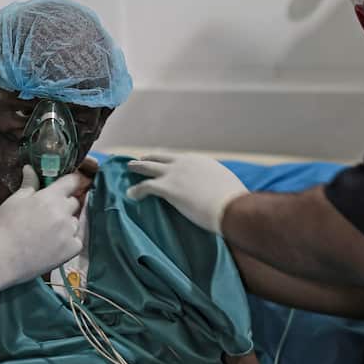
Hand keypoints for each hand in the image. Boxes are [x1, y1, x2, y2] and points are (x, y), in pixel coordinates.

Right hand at [0, 165, 83, 297]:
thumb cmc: (2, 228)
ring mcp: (68, 233)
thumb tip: (30, 169)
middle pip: (74, 202)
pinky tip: (52, 245)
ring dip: (66, 224)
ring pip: (74, 222)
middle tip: (46, 214)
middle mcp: (63, 214)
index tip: (67, 185)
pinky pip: (76, 240)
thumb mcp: (14, 201)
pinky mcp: (70, 251)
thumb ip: (29, 184)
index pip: (72, 182)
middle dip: (63, 205)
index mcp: (50, 198)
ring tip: (46, 233)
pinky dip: (68, 241)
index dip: (70, 182)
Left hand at [126, 153, 247, 233]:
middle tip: (142, 159)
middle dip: (150, 157)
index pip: (180, 158)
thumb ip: (218, 184)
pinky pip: (145, 186)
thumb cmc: (234, 201)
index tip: (165, 163)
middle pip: (161, 156)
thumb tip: (223, 191)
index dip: (170, 160)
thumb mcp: (227, 185)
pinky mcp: (167, 188)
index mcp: (201, 161)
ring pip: (148, 166)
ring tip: (129, 168)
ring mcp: (174, 173)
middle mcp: (185, 162)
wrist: (231, 207)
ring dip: (137, 167)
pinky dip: (136, 190)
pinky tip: (131, 194)